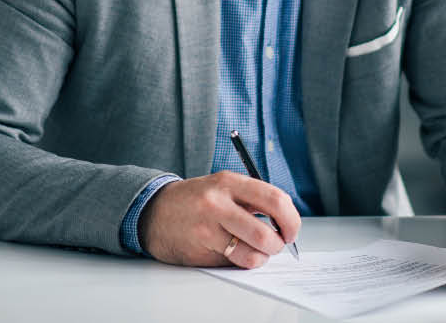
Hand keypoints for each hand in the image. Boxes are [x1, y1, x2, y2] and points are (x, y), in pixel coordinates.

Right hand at [137, 171, 300, 267]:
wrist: (155, 211)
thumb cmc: (197, 200)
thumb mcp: (223, 186)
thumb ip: (253, 199)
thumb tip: (285, 223)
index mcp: (229, 182)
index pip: (275, 200)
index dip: (291, 220)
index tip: (291, 230)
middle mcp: (218, 204)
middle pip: (265, 234)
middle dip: (278, 245)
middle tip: (276, 245)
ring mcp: (207, 229)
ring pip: (251, 254)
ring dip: (260, 258)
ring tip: (255, 251)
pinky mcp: (200, 250)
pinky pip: (233, 263)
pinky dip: (241, 262)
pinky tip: (233, 253)